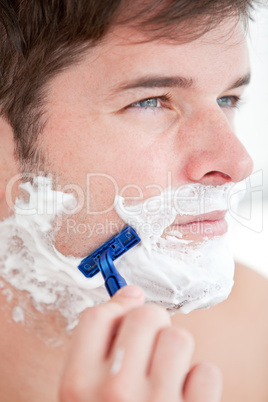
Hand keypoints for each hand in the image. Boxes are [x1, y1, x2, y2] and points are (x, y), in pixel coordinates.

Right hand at [59, 285, 221, 401]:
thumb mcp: (83, 395)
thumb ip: (98, 343)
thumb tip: (130, 293)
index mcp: (78, 385)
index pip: (99, 315)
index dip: (117, 310)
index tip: (127, 315)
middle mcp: (114, 394)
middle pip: (145, 315)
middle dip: (151, 324)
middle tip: (149, 347)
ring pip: (180, 337)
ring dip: (176, 353)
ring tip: (165, 376)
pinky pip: (206, 372)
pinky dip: (199, 384)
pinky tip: (183, 400)